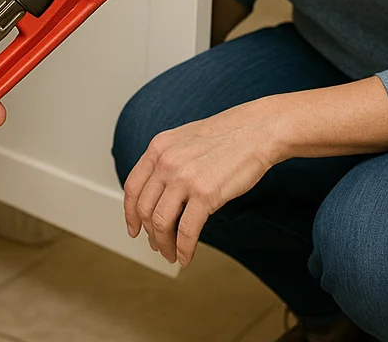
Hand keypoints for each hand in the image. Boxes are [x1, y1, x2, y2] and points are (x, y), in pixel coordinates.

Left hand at [121, 100, 280, 265]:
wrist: (257, 130)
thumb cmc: (228, 135)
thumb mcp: (185, 139)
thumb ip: (168, 160)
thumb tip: (160, 190)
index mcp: (158, 148)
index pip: (132, 187)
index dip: (130, 213)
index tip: (134, 228)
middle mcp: (166, 162)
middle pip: (144, 208)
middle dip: (149, 234)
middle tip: (158, 245)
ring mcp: (184, 178)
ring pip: (161, 222)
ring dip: (164, 245)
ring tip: (171, 254)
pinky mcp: (205, 194)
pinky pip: (186, 231)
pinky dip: (183, 249)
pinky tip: (186, 256)